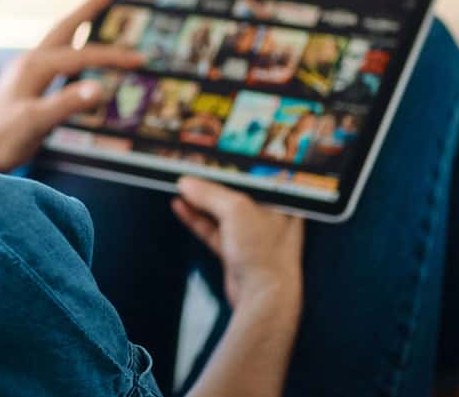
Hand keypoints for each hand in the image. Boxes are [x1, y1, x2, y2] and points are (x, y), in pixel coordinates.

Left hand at [0, 0, 143, 172]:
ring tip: (96, 11)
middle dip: (89, 8)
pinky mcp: (25, 86)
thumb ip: (67, 104)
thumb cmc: (1, 139)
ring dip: (79, 25)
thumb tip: (101, 88)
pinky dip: (72, 49)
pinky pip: (55, 58)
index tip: (140, 59)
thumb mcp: (36, 122)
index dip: (113, 57)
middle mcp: (29, 62)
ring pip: (59, 41)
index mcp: (34, 66)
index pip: (82, 55)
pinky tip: (76, 56)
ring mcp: (26, 72)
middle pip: (66, 27)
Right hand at [172, 176, 303, 314]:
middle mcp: (267, 216)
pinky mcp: (235, 252)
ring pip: (220, 212)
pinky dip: (196, 219)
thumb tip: (187, 183)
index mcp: (279, 201)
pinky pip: (212, 229)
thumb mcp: (236, 211)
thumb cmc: (265, 253)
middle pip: (233, 193)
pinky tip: (180, 207)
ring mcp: (251, 235)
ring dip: (199, 201)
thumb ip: (210, 194)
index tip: (206, 159)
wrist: (265, 298)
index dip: (229, 167)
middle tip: (187, 172)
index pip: (251, 176)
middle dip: (209, 185)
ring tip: (179, 188)